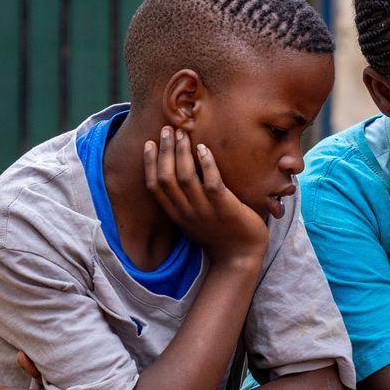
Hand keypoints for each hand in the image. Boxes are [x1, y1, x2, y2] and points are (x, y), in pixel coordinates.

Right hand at [144, 125, 268, 264]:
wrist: (240, 259)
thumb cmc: (219, 236)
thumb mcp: (194, 220)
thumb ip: (185, 202)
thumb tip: (181, 176)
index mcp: (177, 215)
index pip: (154, 186)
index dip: (150, 163)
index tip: (149, 143)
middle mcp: (186, 212)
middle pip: (167, 178)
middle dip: (164, 151)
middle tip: (167, 129)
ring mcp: (205, 211)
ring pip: (185, 177)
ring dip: (182, 152)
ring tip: (182, 133)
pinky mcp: (225, 209)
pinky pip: (212, 183)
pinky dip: (206, 164)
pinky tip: (204, 149)